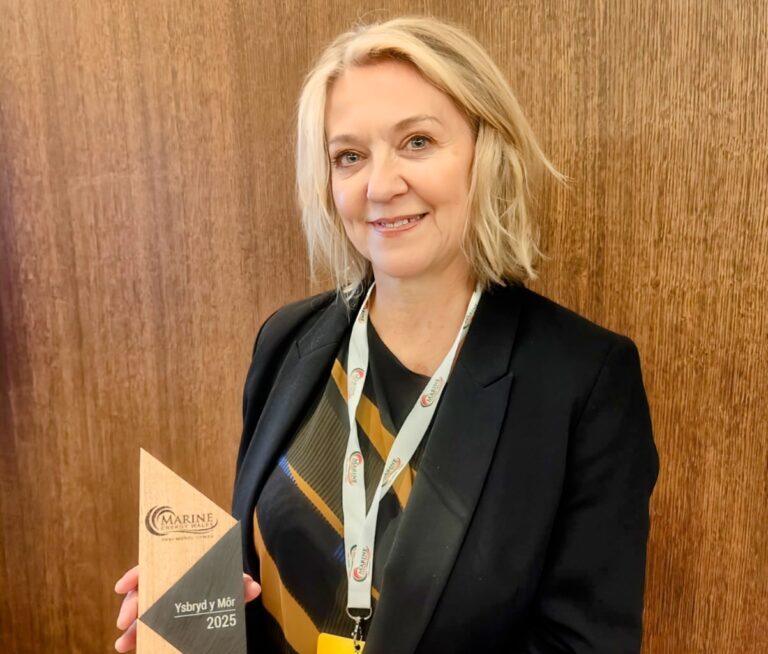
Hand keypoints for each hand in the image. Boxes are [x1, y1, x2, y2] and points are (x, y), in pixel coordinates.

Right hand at [114, 564, 261, 651]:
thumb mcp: (231, 581)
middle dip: (131, 606)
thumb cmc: (226, 581)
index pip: (153, 566)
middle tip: (124, 621)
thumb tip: (253, 588)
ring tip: (123, 644)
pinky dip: (137, 635)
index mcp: (180, 567)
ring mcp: (164, 601)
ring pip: (141, 612)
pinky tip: (130, 646)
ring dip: (131, 627)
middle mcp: (167, 582)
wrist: (229, 593)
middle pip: (142, 590)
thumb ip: (239, 584)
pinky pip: (147, 626)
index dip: (136, 575)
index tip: (122, 586)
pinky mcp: (164, 619)